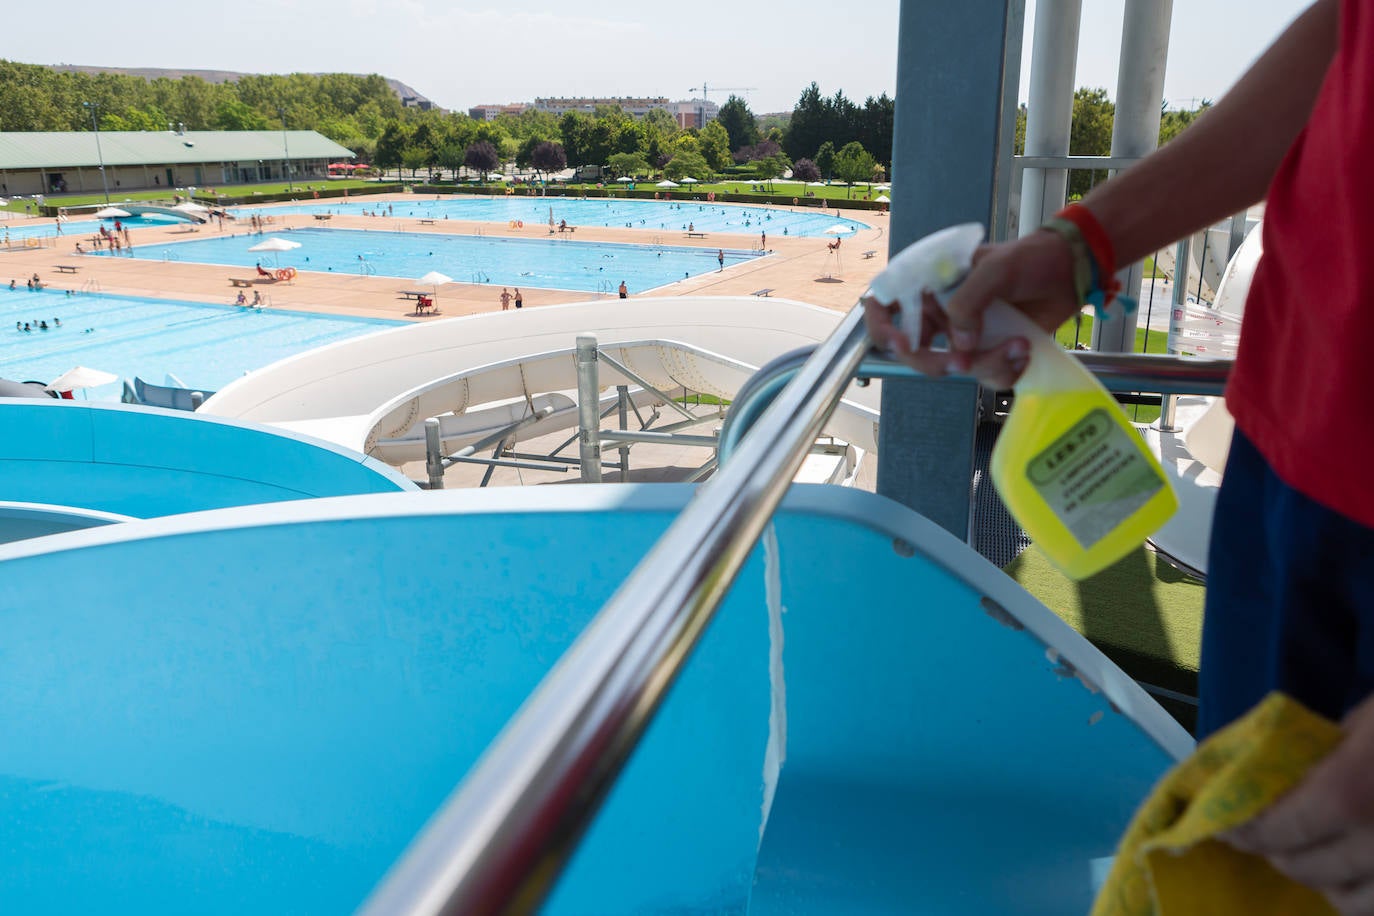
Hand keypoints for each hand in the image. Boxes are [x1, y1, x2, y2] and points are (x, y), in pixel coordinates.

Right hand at [863, 230, 1081, 388]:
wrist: (1071, 271)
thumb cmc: (1029, 258)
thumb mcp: (996, 268)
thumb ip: (969, 301)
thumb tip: (959, 344)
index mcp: (931, 287)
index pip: (885, 307)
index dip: (881, 329)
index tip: (900, 344)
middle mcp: (942, 314)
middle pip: (917, 351)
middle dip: (938, 363)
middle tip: (961, 363)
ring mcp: (966, 336)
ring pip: (957, 368)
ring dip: (987, 364)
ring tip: (1018, 346)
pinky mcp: (991, 353)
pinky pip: (986, 376)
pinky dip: (1006, 370)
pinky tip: (1024, 350)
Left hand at [1226, 693, 1373, 913]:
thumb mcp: (1371, 717)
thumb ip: (1323, 750)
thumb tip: (1276, 769)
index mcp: (1349, 792)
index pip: (1276, 828)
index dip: (1243, 829)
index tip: (1223, 824)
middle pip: (1307, 868)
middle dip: (1278, 853)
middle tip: (1264, 838)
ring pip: (1351, 904)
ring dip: (1325, 882)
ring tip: (1314, 858)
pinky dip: (1367, 898)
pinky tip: (1361, 876)